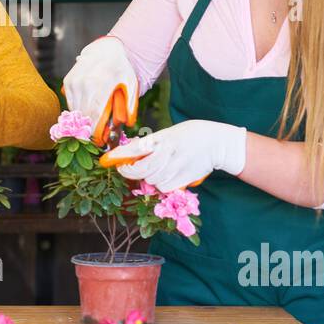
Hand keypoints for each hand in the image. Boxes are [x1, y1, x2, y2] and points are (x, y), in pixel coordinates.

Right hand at [62, 36, 138, 145]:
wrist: (107, 49)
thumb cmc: (121, 69)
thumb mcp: (130, 85)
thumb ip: (129, 105)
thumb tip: (127, 125)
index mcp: (100, 84)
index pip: (94, 115)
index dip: (95, 132)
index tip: (98, 142)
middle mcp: (84, 83)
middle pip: (83, 115)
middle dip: (89, 129)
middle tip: (96, 138)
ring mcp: (74, 82)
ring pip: (75, 110)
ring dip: (82, 120)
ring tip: (92, 125)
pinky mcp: (68, 82)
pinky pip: (70, 103)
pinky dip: (78, 110)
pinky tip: (86, 111)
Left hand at [99, 119, 247, 191]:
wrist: (217, 142)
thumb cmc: (190, 135)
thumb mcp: (168, 134)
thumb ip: (151, 145)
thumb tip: (130, 153)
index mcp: (163, 139)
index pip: (135, 149)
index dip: (119, 157)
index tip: (107, 160)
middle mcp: (168, 153)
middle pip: (141, 170)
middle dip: (129, 171)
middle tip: (126, 169)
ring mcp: (177, 167)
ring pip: (152, 181)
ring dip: (148, 178)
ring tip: (154, 169)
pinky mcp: (185, 179)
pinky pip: (164, 188)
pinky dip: (161, 185)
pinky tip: (165, 177)